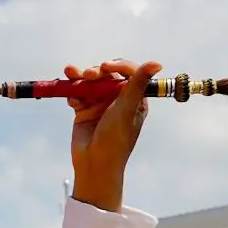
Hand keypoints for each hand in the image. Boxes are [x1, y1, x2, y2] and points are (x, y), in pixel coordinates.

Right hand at [67, 58, 159, 211]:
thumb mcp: (127, 109)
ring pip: (90, 82)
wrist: (94, 164)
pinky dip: (73, 92)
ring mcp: (100, 104)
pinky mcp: (84, 110)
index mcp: (135, 98)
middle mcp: (118, 99)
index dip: (118, 66)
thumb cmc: (115, 140)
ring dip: (80, 77)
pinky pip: (77, 94)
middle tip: (88, 75)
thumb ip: (137, 84)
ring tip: (71, 73)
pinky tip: (72, 100)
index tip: (106, 67)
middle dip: (96, 71)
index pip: (129, 73)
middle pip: (107, 74)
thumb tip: (157, 63)